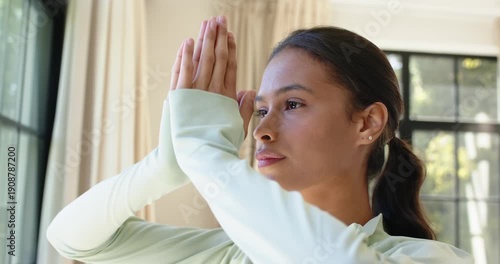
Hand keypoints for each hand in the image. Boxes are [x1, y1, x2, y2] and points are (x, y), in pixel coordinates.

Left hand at [169, 17, 254, 137]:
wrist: (199, 158)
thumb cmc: (220, 146)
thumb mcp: (238, 128)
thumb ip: (243, 108)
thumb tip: (248, 90)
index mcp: (227, 97)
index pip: (230, 66)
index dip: (230, 49)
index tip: (229, 34)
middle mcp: (213, 91)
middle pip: (217, 58)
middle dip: (218, 37)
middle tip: (220, 19)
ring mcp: (197, 92)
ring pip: (202, 59)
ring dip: (205, 40)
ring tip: (208, 23)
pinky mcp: (181, 96)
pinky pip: (184, 70)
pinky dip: (186, 55)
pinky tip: (188, 41)